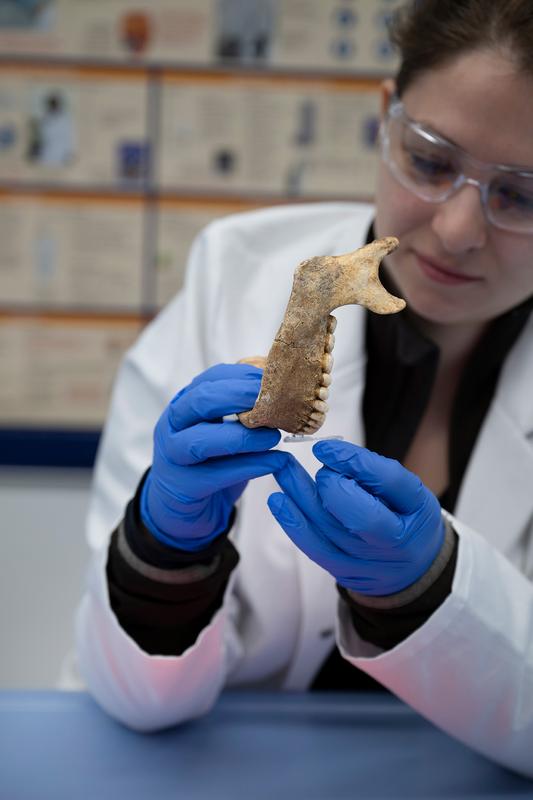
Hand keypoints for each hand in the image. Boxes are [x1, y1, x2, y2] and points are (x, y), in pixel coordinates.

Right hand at [141, 363, 288, 550]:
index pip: (210, 379)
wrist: (180, 508)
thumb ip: (241, 411)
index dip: (243, 376)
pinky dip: (251, 466)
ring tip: (275, 436)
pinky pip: (218, 475)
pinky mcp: (184, 487)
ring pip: (202, 441)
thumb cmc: (208, 462)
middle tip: (275, 401)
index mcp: (183, 404)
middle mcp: (172, 426)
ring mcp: (173, 457)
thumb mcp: (221, 430)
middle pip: (200, 402)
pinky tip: (276, 462)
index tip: (273, 380)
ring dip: (244, 436)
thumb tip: (280, 392)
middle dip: (240, 396)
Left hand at [268, 439, 443, 595]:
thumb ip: (374, 474)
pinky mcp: (344, 571)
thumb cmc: (404, 516)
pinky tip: (277, 500)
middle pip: (360, 515)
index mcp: (418, 509)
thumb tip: (331, 455)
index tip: (325, 447)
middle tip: (323, 470)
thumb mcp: (406, 491)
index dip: (354, 461)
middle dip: (332, 486)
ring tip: (283, 467)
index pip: (390, 481)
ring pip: (330, 528)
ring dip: (300, 494)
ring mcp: (369, 560)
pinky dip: (293, 523)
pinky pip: (315, 547)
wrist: (412, 568)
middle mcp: (396, 540)